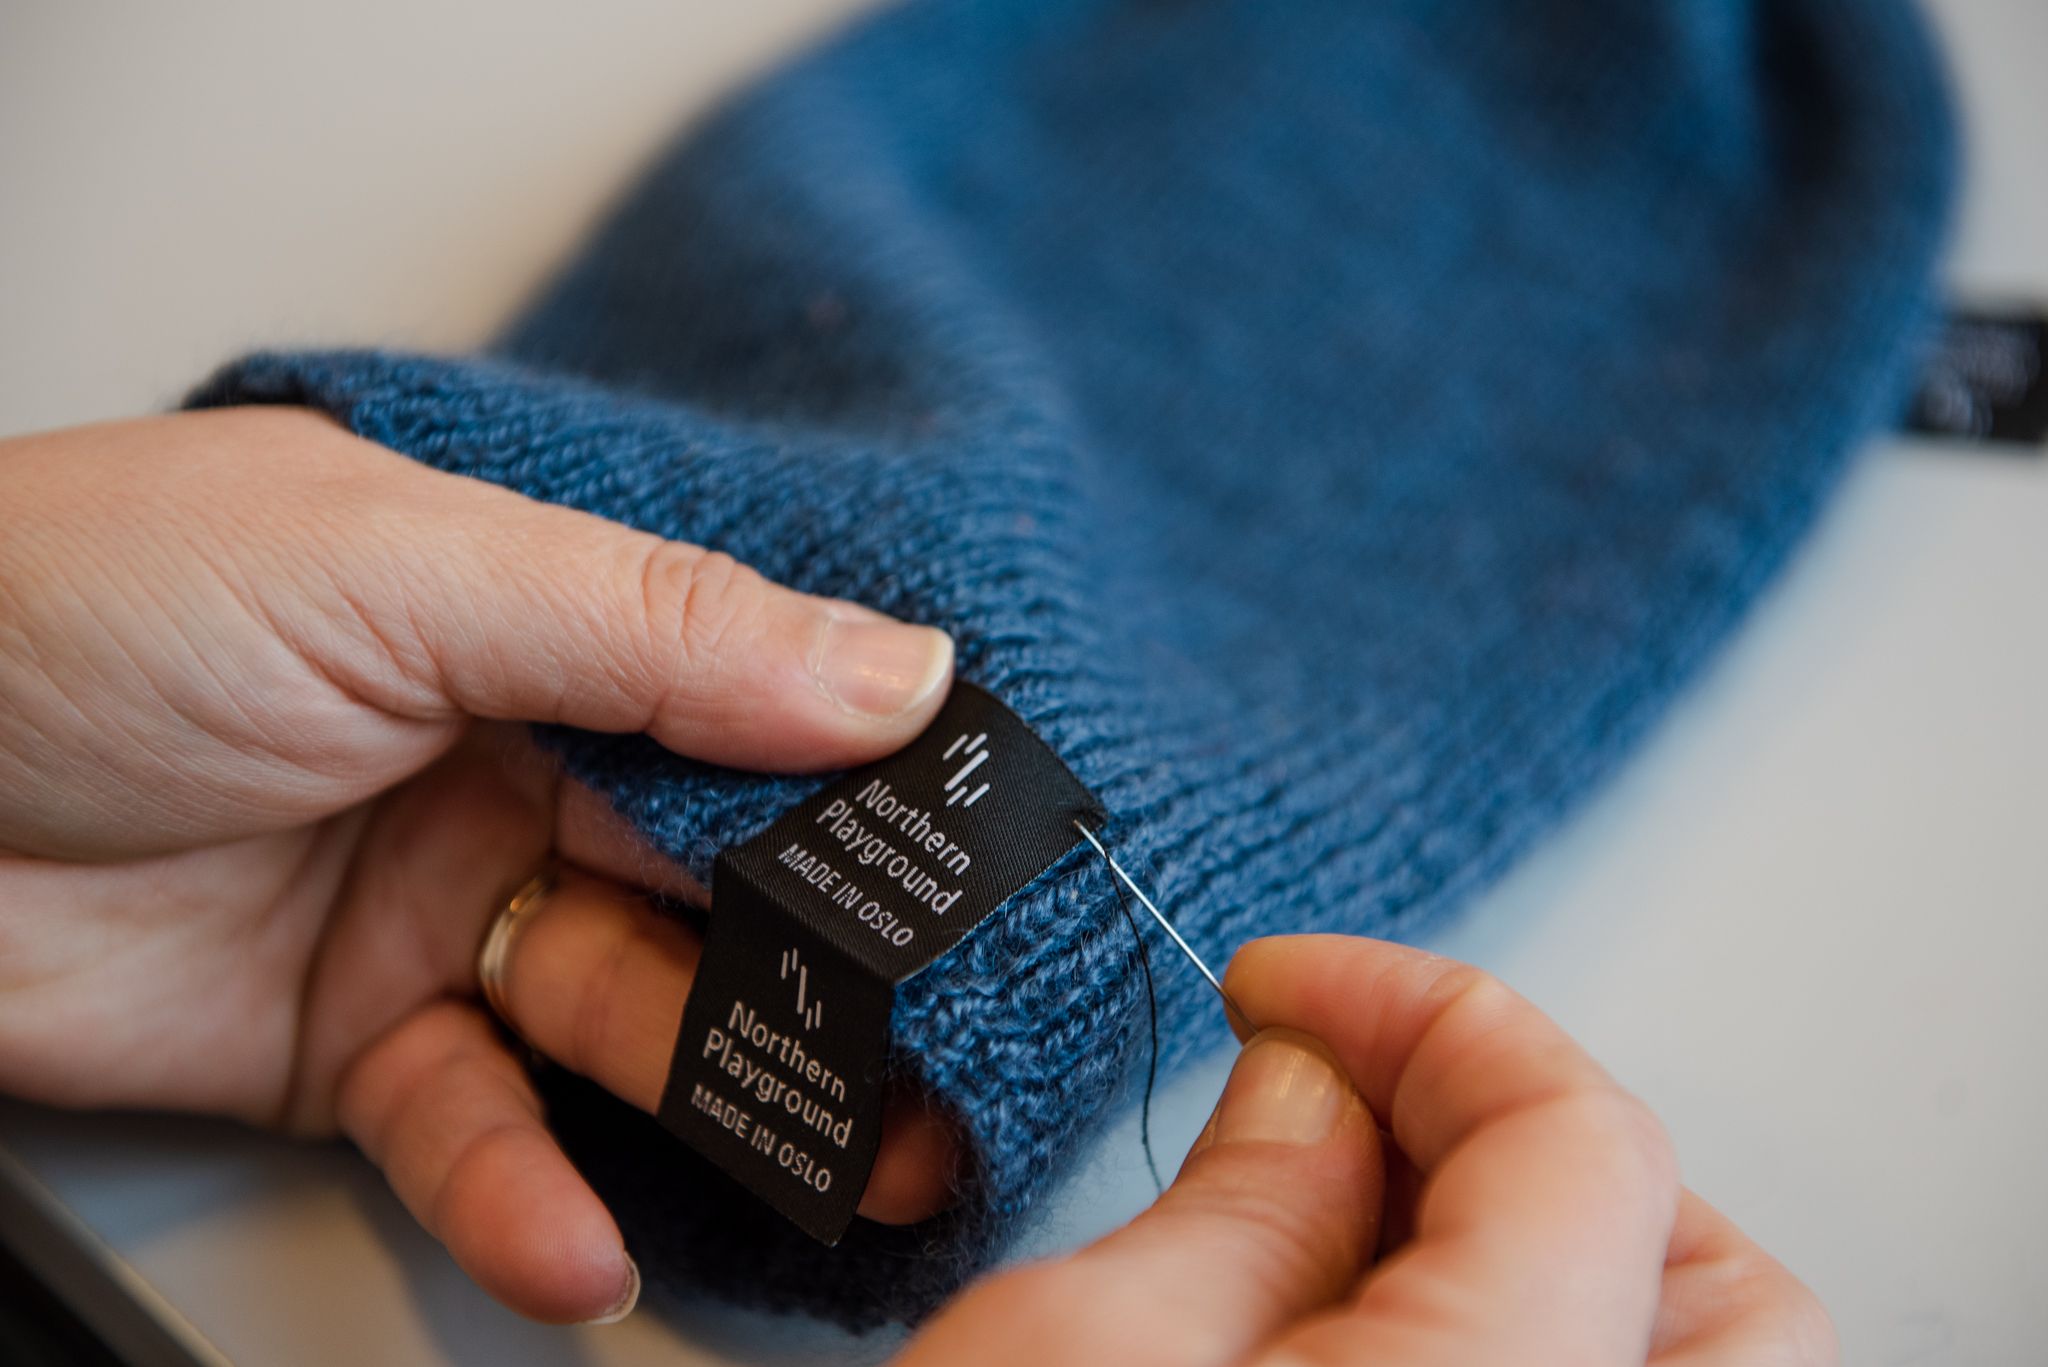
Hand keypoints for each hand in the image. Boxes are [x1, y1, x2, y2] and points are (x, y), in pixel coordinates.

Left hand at [0, 409, 960, 1322]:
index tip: (991, 899)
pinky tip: (573, 1244)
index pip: (760, 717)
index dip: (875, 808)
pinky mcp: (349, 1046)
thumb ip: (656, 631)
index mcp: (547, 619)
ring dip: (713, 1102)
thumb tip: (900, 673)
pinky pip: (467, 1129)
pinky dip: (520, 1195)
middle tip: (946, 1078)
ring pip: (622, 1017)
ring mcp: (440, 909)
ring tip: (830, 1178)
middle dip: (830, 985)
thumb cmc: (77, 598)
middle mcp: (516, 763)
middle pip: (718, 886)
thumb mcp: (396, 573)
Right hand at [901, 935, 1834, 1365]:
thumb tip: (1316, 1086)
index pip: (1577, 1144)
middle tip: (1366, 1099)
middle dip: (1539, 1144)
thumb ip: (1240, 1200)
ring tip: (1374, 1223)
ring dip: (1558, 1260)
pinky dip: (1524, 1357)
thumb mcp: (1074, 1360)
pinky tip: (1380, 1338)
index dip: (1427, 1012)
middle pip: (1716, 1289)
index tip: (1291, 986)